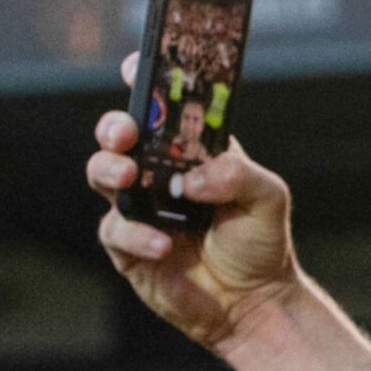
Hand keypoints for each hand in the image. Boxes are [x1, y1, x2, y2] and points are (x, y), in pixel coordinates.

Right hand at [86, 51, 301, 353]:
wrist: (255, 303)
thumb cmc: (260, 243)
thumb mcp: (268, 199)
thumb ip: (238, 175)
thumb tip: (192, 177)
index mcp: (190, 153)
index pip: (160, 109)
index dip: (144, 84)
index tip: (134, 67)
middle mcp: (158, 174)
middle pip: (118, 136)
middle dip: (114, 126)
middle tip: (126, 133)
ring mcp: (140, 208)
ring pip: (102, 173)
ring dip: (110, 168)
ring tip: (130, 175)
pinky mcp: (129, 247)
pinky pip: (115, 230)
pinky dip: (135, 233)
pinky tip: (163, 244)